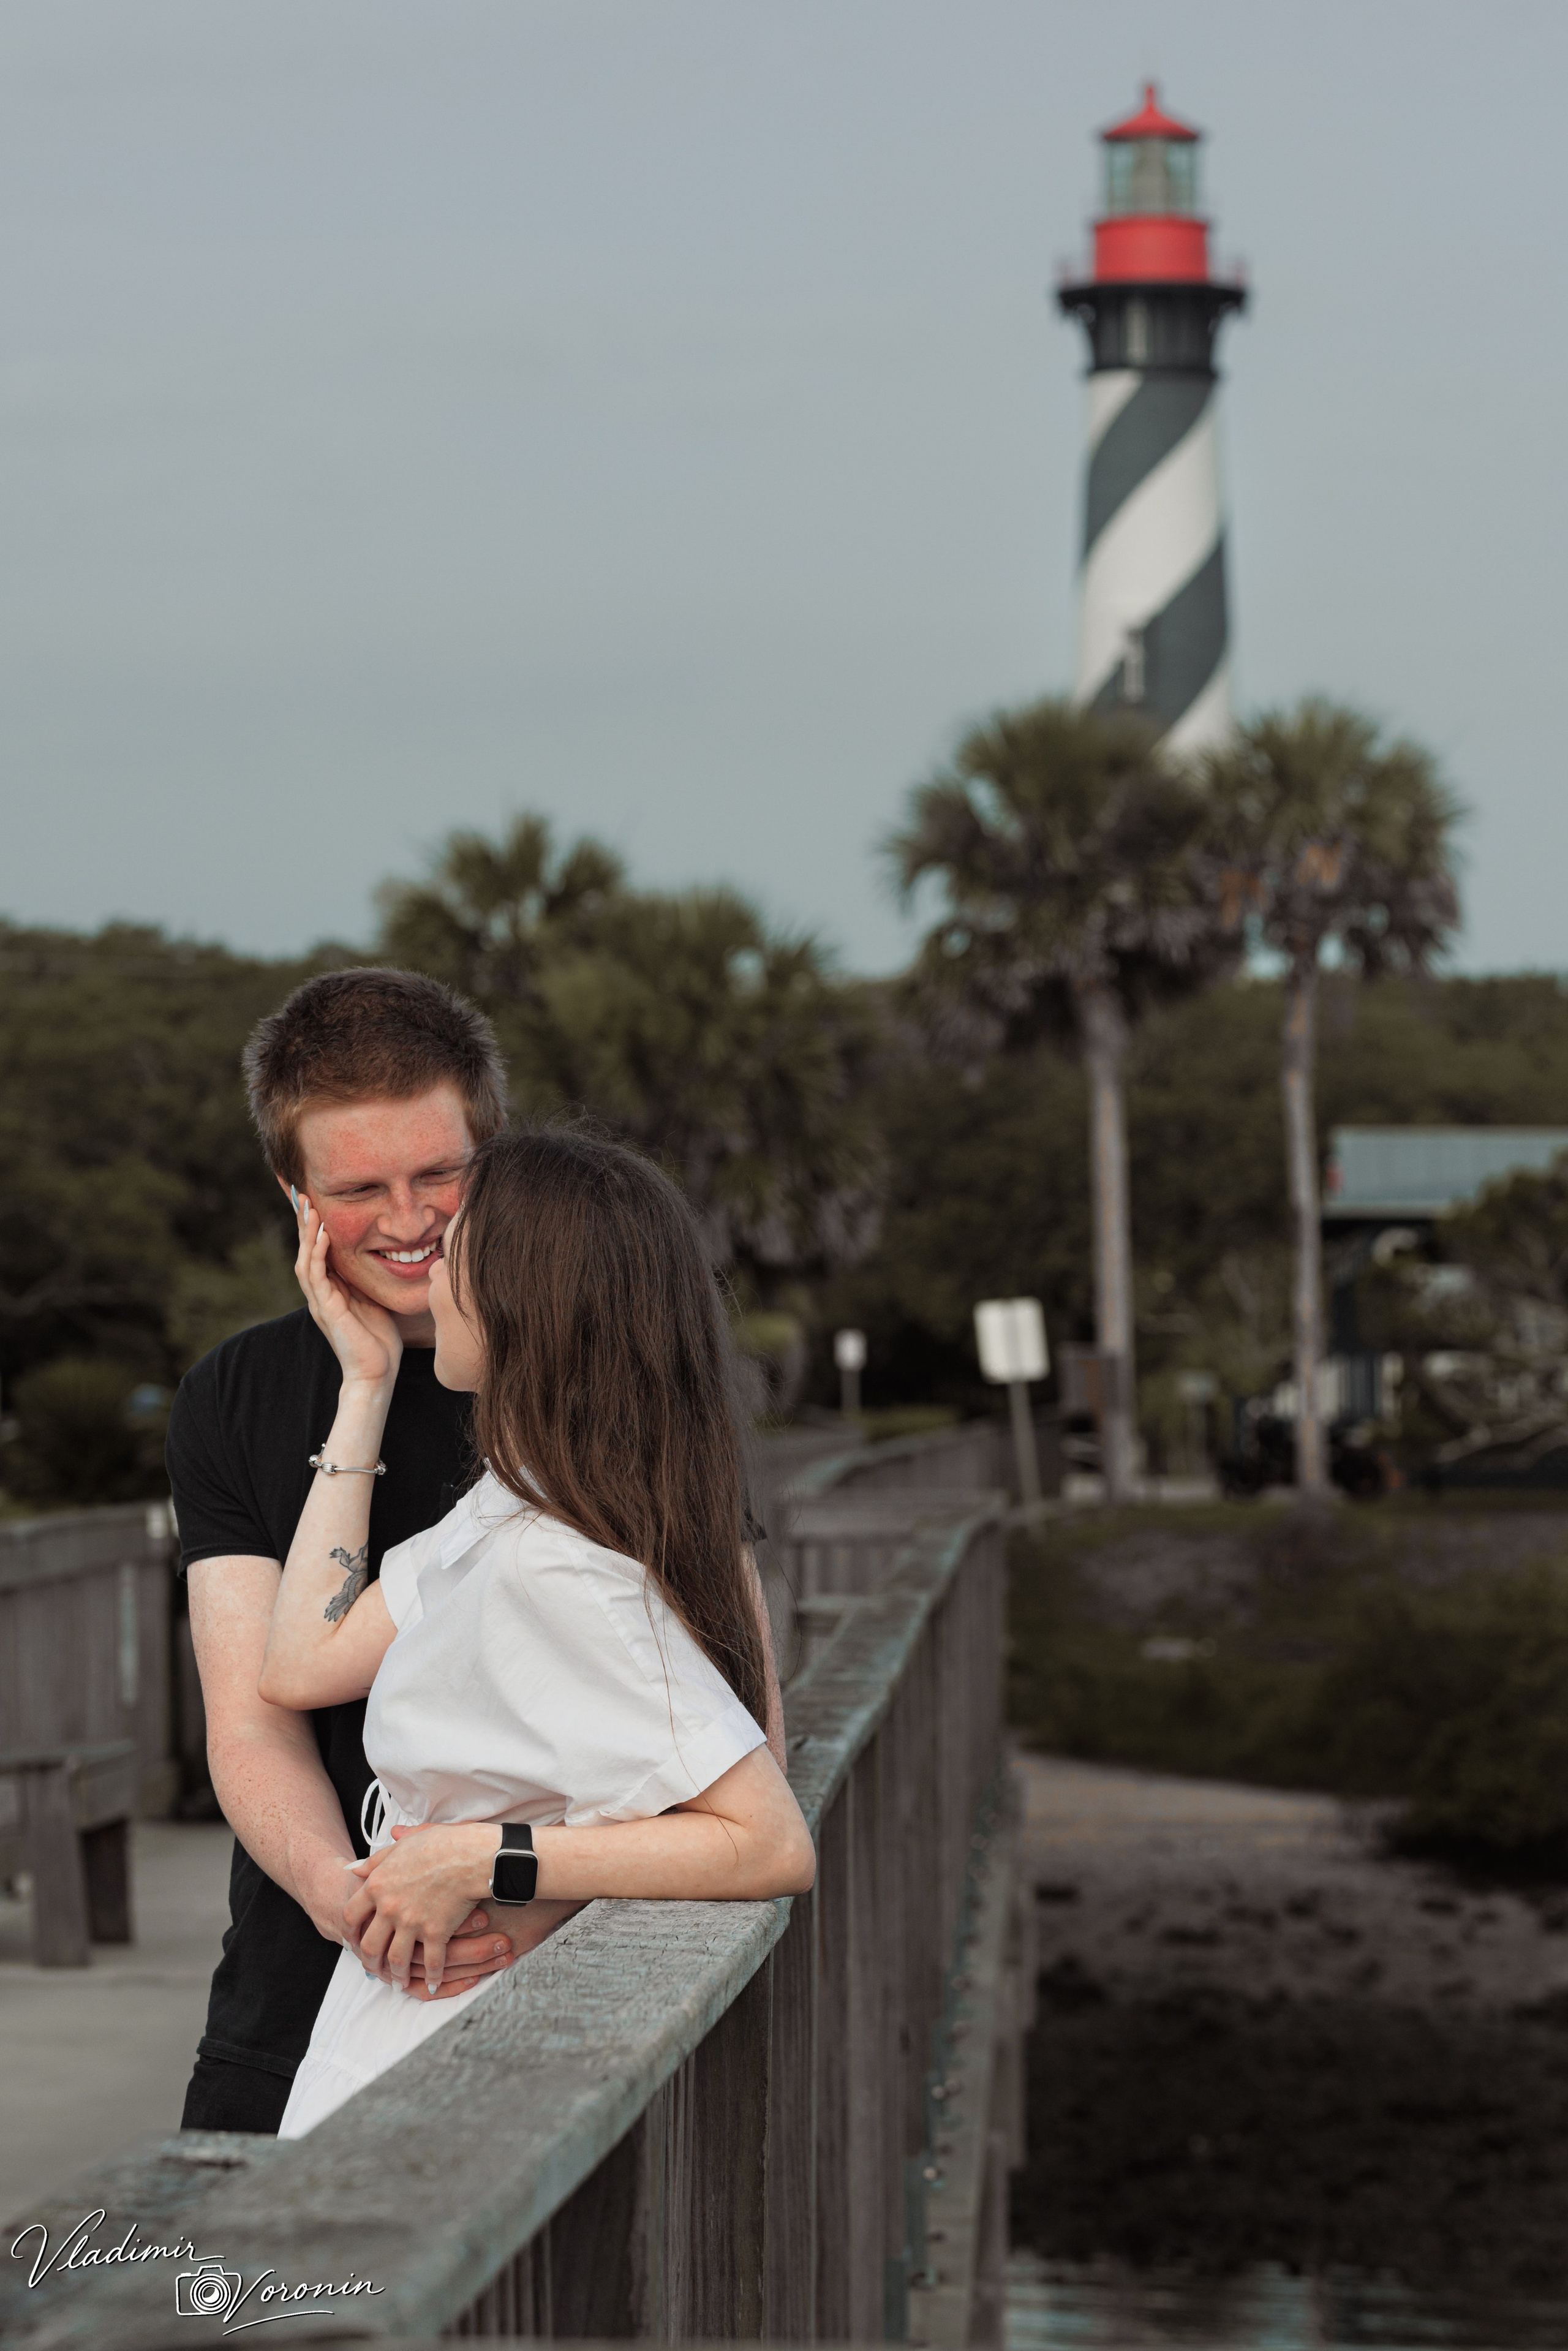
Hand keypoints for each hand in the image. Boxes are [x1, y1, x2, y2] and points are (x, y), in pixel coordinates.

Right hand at [294, 1196, 401, 1391]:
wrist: (376, 1373)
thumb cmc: (379, 1341)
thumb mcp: (374, 1301)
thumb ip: (367, 1281)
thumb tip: (380, 1257)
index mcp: (331, 1292)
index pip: (318, 1253)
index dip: (314, 1228)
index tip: (314, 1202)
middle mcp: (321, 1295)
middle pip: (305, 1252)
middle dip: (303, 1224)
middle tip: (301, 1195)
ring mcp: (321, 1302)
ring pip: (305, 1260)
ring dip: (306, 1233)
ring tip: (308, 1207)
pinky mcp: (327, 1310)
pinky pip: (317, 1276)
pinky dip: (317, 1253)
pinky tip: (321, 1235)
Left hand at [308, 1848, 517, 1988]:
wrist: (471, 1855)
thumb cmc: (440, 1844)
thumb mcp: (402, 1846)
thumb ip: (376, 1860)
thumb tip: (354, 1868)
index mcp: (378, 1885)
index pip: (350, 1915)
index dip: (349, 1931)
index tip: (353, 1939)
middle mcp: (389, 1907)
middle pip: (369, 1944)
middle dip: (369, 1961)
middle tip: (373, 1968)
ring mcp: (412, 1922)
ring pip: (396, 1959)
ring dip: (397, 1975)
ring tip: (399, 1982)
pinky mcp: (436, 1932)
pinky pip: (431, 1962)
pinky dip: (432, 1976)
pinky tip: (433, 1983)